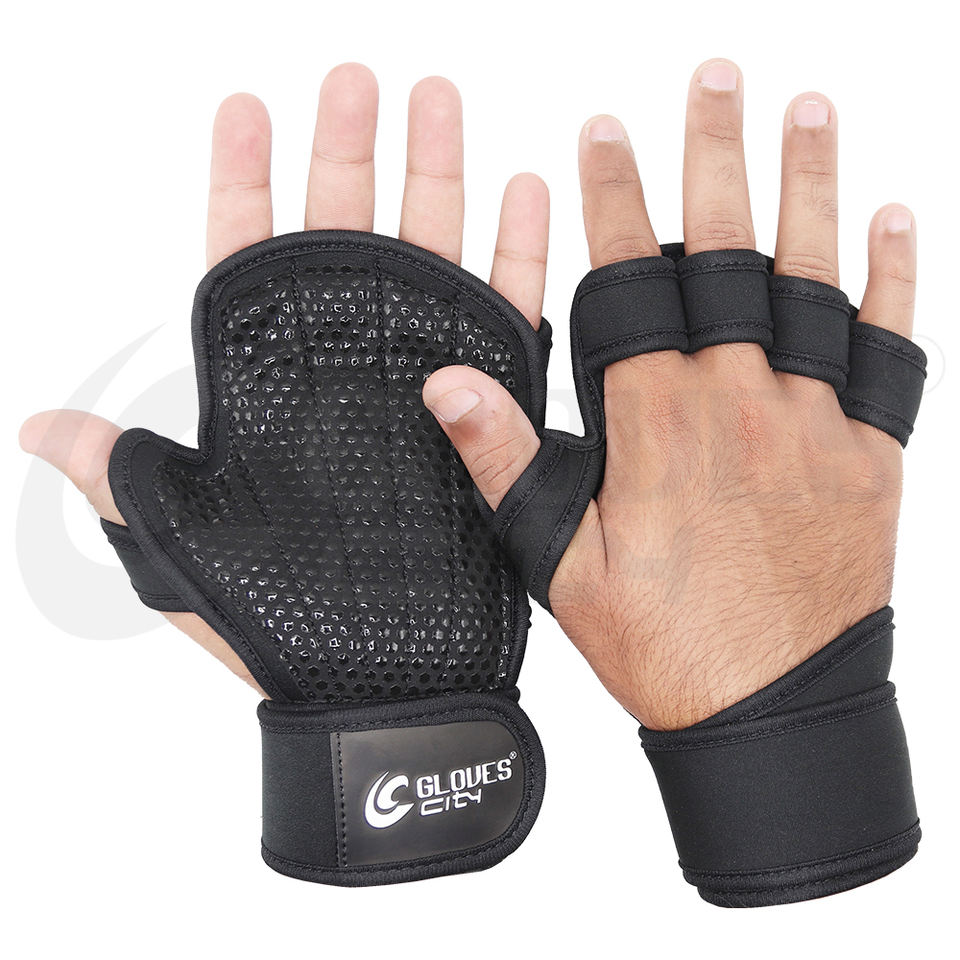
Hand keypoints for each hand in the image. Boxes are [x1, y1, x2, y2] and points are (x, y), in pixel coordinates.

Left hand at [19, 63, 548, 693]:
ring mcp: (418, 381)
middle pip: (343, 235)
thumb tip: (37, 427)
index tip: (245, 105)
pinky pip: (506, 318)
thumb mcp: (187, 549)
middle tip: (359, 77)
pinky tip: (524, 190)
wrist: (382, 682)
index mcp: (267, 387)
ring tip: (440, 101)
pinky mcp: (484, 410)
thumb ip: (124, 479)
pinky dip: (516, 255)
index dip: (243, 180)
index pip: (247, 259)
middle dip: (349, 150)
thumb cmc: (282, 624)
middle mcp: (345, 368)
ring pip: (427, 257)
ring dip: (436, 176)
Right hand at [423, 58, 917, 729]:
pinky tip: (893, 221)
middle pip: (728, 254)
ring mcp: (816, 424)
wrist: (773, 714)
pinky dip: (896, 282)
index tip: (603, 133)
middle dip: (714, 155)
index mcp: (660, 423)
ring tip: (803, 109)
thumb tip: (449, 380)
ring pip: (814, 281)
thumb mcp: (559, 566)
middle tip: (714, 77)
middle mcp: (742, 402)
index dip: (614, 198)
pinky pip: (891, 352)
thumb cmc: (666, 645)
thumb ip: (506, 464)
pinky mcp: (870, 456)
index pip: (632, 280)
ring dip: (808, 187)